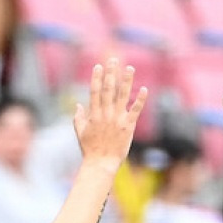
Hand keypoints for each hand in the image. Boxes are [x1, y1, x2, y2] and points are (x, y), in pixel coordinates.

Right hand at [73, 58, 147, 172]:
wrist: (101, 163)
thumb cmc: (90, 149)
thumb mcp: (80, 132)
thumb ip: (78, 117)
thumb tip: (77, 105)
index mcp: (94, 114)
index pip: (95, 91)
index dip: (97, 77)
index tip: (99, 66)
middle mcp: (105, 114)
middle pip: (108, 89)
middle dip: (111, 73)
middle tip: (113, 60)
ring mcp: (117, 119)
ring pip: (122, 96)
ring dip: (126, 81)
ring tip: (129, 68)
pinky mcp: (128, 126)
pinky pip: (135, 110)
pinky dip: (140, 100)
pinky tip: (144, 89)